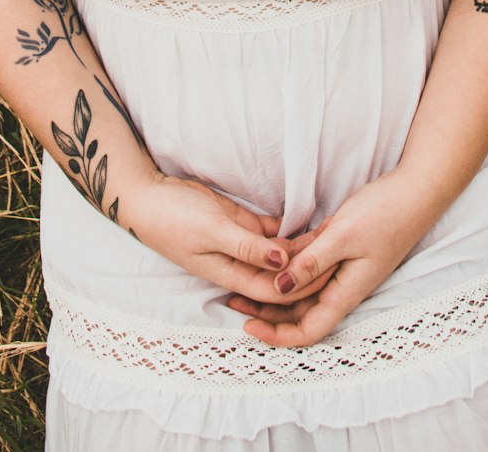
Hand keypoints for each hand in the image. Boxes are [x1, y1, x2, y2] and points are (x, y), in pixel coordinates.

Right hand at [128, 173, 332, 306]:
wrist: (147, 196)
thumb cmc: (174, 217)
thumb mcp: (212, 229)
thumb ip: (247, 247)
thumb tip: (283, 263)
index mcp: (231, 274)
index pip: (278, 290)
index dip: (305, 284)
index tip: (332, 267)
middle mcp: (239, 264)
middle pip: (283, 275)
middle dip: (311, 266)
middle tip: (340, 244)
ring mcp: (241, 244)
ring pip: (280, 253)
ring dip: (304, 246)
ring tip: (332, 229)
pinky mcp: (239, 225)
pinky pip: (271, 233)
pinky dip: (289, 230)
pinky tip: (311, 220)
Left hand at [225, 169, 436, 346]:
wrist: (416, 191)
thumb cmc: (386, 213)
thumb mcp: (344, 236)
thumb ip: (312, 262)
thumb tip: (281, 288)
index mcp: (346, 290)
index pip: (309, 329)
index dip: (278, 335)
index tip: (247, 328)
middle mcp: (343, 284)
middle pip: (300, 311)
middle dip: (266, 311)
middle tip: (232, 300)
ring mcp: (342, 266)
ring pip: (302, 286)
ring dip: (274, 284)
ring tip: (242, 275)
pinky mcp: (342, 247)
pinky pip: (310, 262)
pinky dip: (290, 261)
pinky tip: (267, 253)